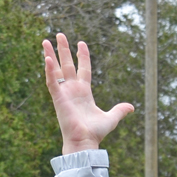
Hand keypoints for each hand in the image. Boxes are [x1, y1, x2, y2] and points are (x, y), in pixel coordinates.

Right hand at [42, 34, 133, 154]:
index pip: (83, 69)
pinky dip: (48, 71)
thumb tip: (131, 107)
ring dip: (50, 55)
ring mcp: (64, 93)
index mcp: (84, 92)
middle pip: (67, 65)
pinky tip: (47, 58)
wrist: (85, 142)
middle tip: (60, 34)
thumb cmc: (95, 132)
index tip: (81, 43)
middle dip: (63, 50)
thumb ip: (119, 110)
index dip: (82, 56)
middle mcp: (73, 90)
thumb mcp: (111, 118)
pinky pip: (51, 82)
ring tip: (45, 41)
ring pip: (56, 70)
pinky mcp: (58, 99)